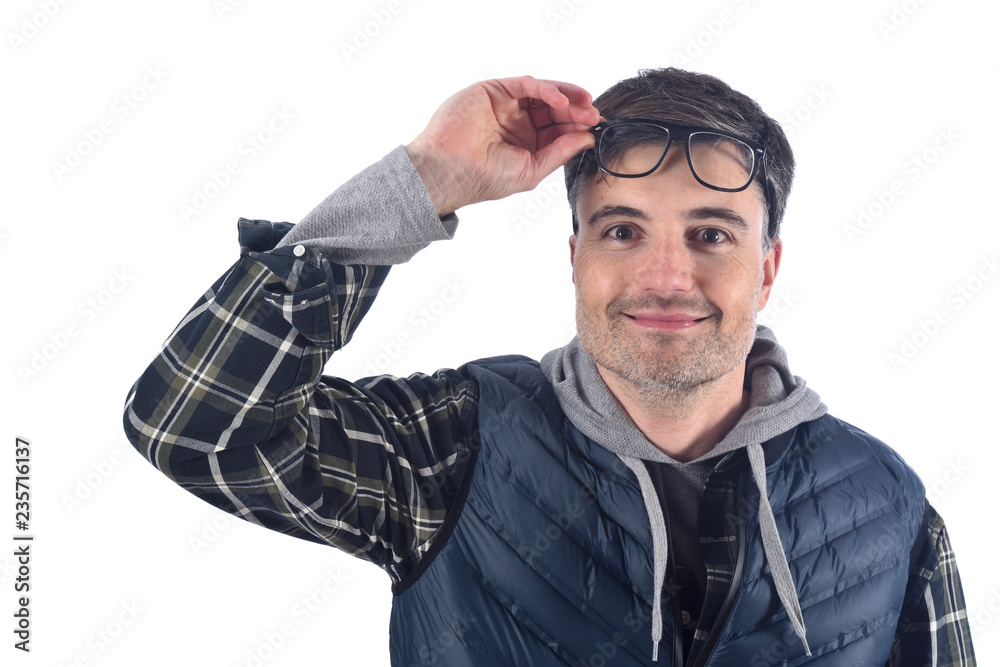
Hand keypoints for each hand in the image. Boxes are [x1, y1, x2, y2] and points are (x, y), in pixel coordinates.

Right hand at [405, 75, 599, 215]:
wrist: (449, 171)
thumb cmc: (483, 177)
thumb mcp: (532, 169)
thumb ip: (559, 152)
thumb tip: (587, 139)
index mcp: (525, 142)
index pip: (558, 129)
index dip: (578, 126)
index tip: (597, 128)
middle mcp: (516, 121)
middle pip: (554, 109)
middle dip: (577, 110)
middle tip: (594, 115)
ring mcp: (505, 105)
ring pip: (543, 93)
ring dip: (567, 96)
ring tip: (584, 105)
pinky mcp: (494, 90)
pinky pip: (526, 85)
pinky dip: (546, 90)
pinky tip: (560, 101)